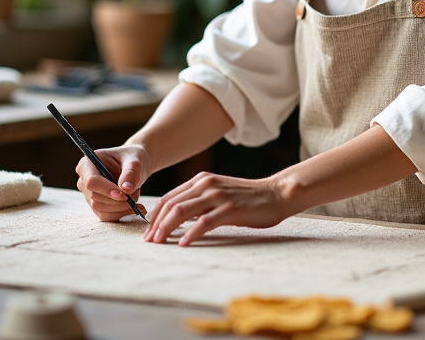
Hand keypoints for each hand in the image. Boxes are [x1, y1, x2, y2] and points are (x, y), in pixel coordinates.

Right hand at [76, 144, 151, 221]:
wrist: (133, 165)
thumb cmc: (131, 158)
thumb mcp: (135, 161)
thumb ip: (130, 173)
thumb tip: (126, 189)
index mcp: (88, 163)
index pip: (91, 181)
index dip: (106, 190)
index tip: (124, 195)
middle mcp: (84, 179)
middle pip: (95, 197)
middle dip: (117, 200)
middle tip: (135, 194)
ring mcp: (88, 193)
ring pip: (100, 208)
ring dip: (120, 207)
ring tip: (136, 196)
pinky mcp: (95, 204)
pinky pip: (104, 215)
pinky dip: (120, 214)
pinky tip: (134, 208)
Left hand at [145, 172, 295, 245]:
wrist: (276, 194)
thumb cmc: (247, 197)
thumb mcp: (218, 192)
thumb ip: (199, 200)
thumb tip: (177, 218)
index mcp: (202, 179)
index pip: (169, 197)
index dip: (155, 215)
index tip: (149, 231)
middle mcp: (207, 184)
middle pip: (172, 204)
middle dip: (156, 224)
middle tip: (150, 241)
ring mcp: (218, 196)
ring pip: (182, 211)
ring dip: (167, 228)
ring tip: (160, 242)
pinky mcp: (230, 209)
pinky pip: (204, 222)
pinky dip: (190, 234)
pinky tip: (183, 244)